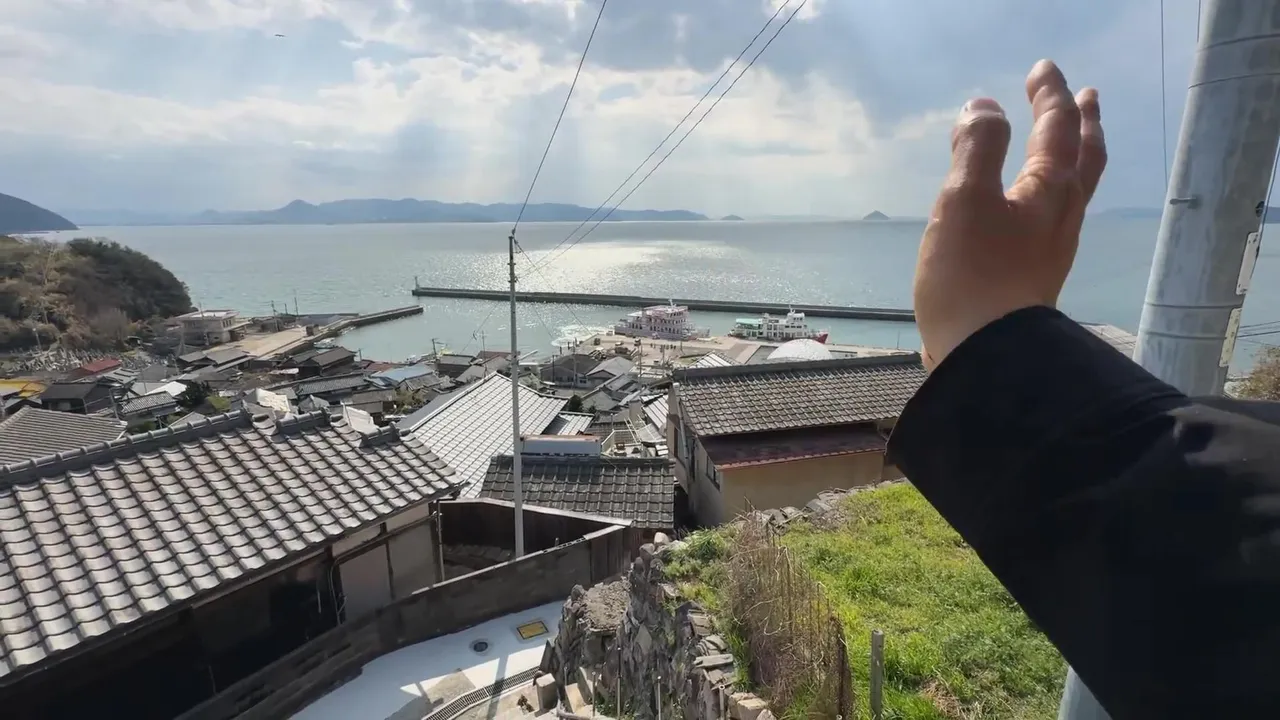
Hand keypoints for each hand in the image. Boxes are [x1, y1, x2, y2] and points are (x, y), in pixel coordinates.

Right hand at [913, 59, 1106, 369]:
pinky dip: (1050, 192)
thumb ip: (975, 149)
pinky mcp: (1034, 278)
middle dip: (1082, 124)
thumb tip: (984, 108)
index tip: (1042, 71)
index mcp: (1048, 191)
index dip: (1049, 96)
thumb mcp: (964, 200)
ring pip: (1074, 190)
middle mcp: (1061, 217)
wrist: (987, 356)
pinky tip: (1031, 206)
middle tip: (1085, 97)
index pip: (1056, 129)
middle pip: (1083, 159)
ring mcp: (1051, 250)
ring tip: (1067, 144)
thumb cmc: (971, 274)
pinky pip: (1053, 218)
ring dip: (1073, 157)